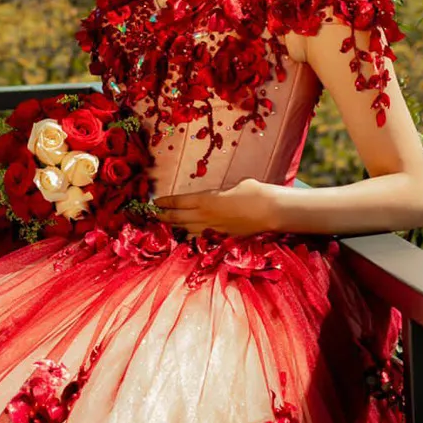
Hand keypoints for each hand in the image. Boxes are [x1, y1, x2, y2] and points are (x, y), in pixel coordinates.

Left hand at [153, 178, 278, 236]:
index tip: (155, 202)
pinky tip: (186, 236)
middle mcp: (205, 216)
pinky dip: (190, 237)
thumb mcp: (233, 185)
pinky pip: (200, 238)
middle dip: (162, 216)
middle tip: (152, 215)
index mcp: (206, 200)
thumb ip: (219, 192)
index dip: (165, 202)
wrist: (270, 212)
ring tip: (165, 225)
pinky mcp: (221, 237)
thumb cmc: (254, 192)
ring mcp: (212, 229)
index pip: (178, 202)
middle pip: (177, 218)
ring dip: (174, 228)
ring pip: (186, 230)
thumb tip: (217, 196)